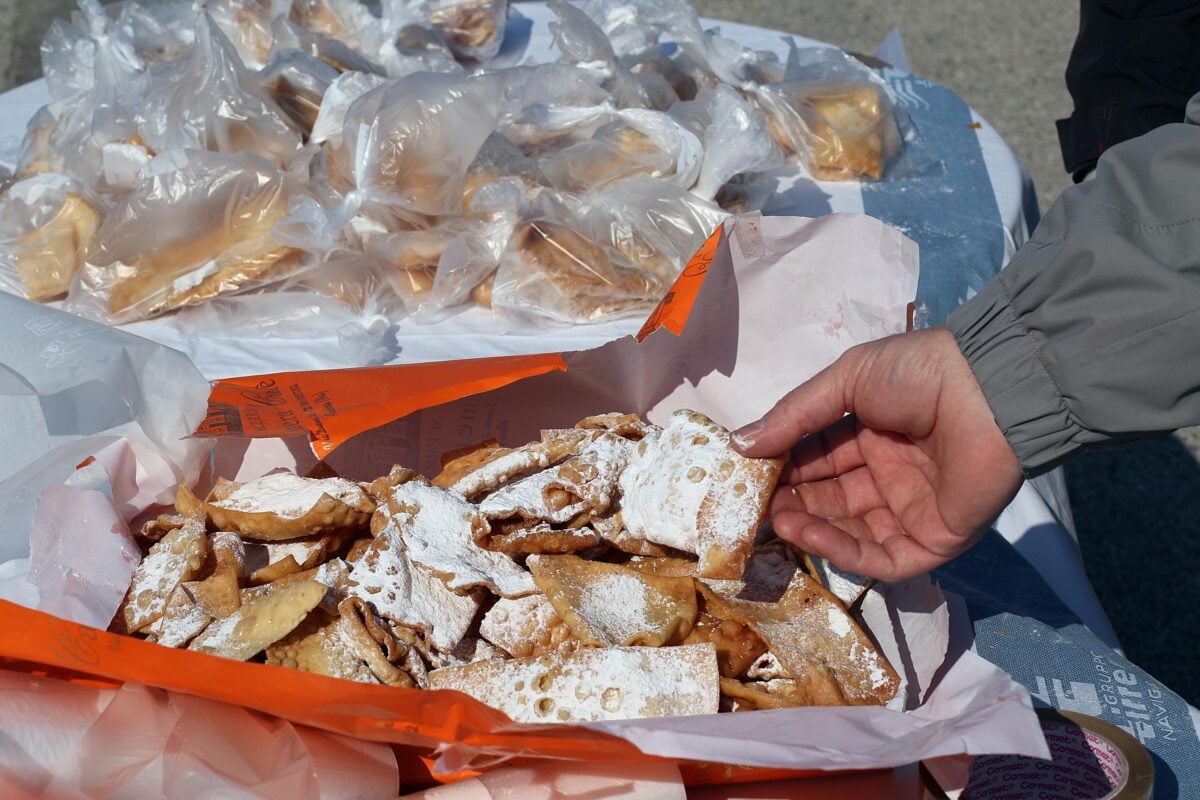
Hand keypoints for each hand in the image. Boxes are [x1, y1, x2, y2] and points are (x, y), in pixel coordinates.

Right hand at [732, 328, 1021, 580]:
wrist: (988, 388)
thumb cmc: (918, 374)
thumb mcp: (846, 380)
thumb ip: (794, 416)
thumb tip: (738, 445)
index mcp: (870, 435)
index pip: (816, 461)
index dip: (780, 470)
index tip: (743, 477)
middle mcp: (888, 476)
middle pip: (827, 500)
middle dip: (789, 502)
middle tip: (752, 506)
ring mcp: (911, 510)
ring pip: (848, 532)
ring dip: (808, 528)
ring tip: (774, 519)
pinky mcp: (933, 540)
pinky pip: (880, 555)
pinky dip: (841, 549)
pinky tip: (807, 532)